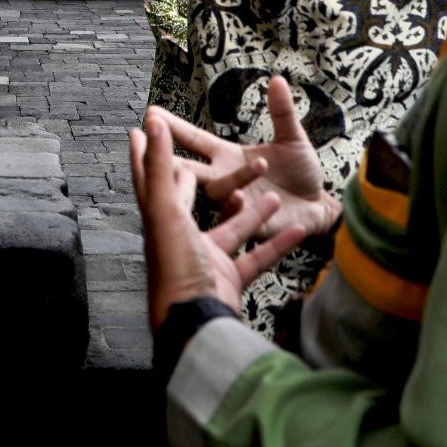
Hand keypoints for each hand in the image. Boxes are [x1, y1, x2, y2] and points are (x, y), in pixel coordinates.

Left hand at [131, 112, 308, 330]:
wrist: (196, 323)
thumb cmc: (176, 266)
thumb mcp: (165, 210)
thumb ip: (158, 166)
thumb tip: (146, 123)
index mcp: (161, 219)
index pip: (152, 177)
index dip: (148, 151)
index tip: (146, 125)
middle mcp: (181, 238)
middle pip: (194, 202)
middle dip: (207, 181)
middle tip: (224, 160)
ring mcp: (207, 260)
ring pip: (232, 228)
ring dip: (253, 211)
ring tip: (273, 193)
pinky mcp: (230, 280)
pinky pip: (257, 257)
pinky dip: (278, 244)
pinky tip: (300, 230)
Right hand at [148, 75, 338, 240]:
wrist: (317, 206)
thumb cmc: (299, 171)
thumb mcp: (292, 138)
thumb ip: (282, 112)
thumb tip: (277, 78)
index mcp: (227, 155)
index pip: (194, 139)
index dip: (174, 127)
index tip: (151, 112)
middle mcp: (224, 178)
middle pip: (189, 168)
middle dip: (170, 159)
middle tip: (153, 147)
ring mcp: (234, 201)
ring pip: (217, 191)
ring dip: (234, 178)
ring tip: (261, 164)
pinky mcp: (249, 222)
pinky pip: (235, 217)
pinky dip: (237, 207)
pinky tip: (243, 197)